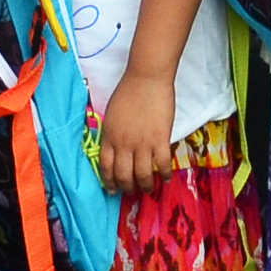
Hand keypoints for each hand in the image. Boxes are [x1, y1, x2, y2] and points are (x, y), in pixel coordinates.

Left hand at [99, 65, 179, 192]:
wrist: (146, 78)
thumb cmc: (128, 91)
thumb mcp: (112, 115)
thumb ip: (112, 134)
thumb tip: (116, 149)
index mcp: (109, 137)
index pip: (106, 168)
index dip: (109, 182)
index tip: (112, 190)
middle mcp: (123, 144)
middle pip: (123, 175)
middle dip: (127, 188)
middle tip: (132, 192)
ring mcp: (142, 144)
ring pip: (142, 175)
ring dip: (145, 186)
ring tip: (149, 189)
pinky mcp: (160, 140)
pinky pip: (162, 164)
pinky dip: (164, 175)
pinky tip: (165, 179)